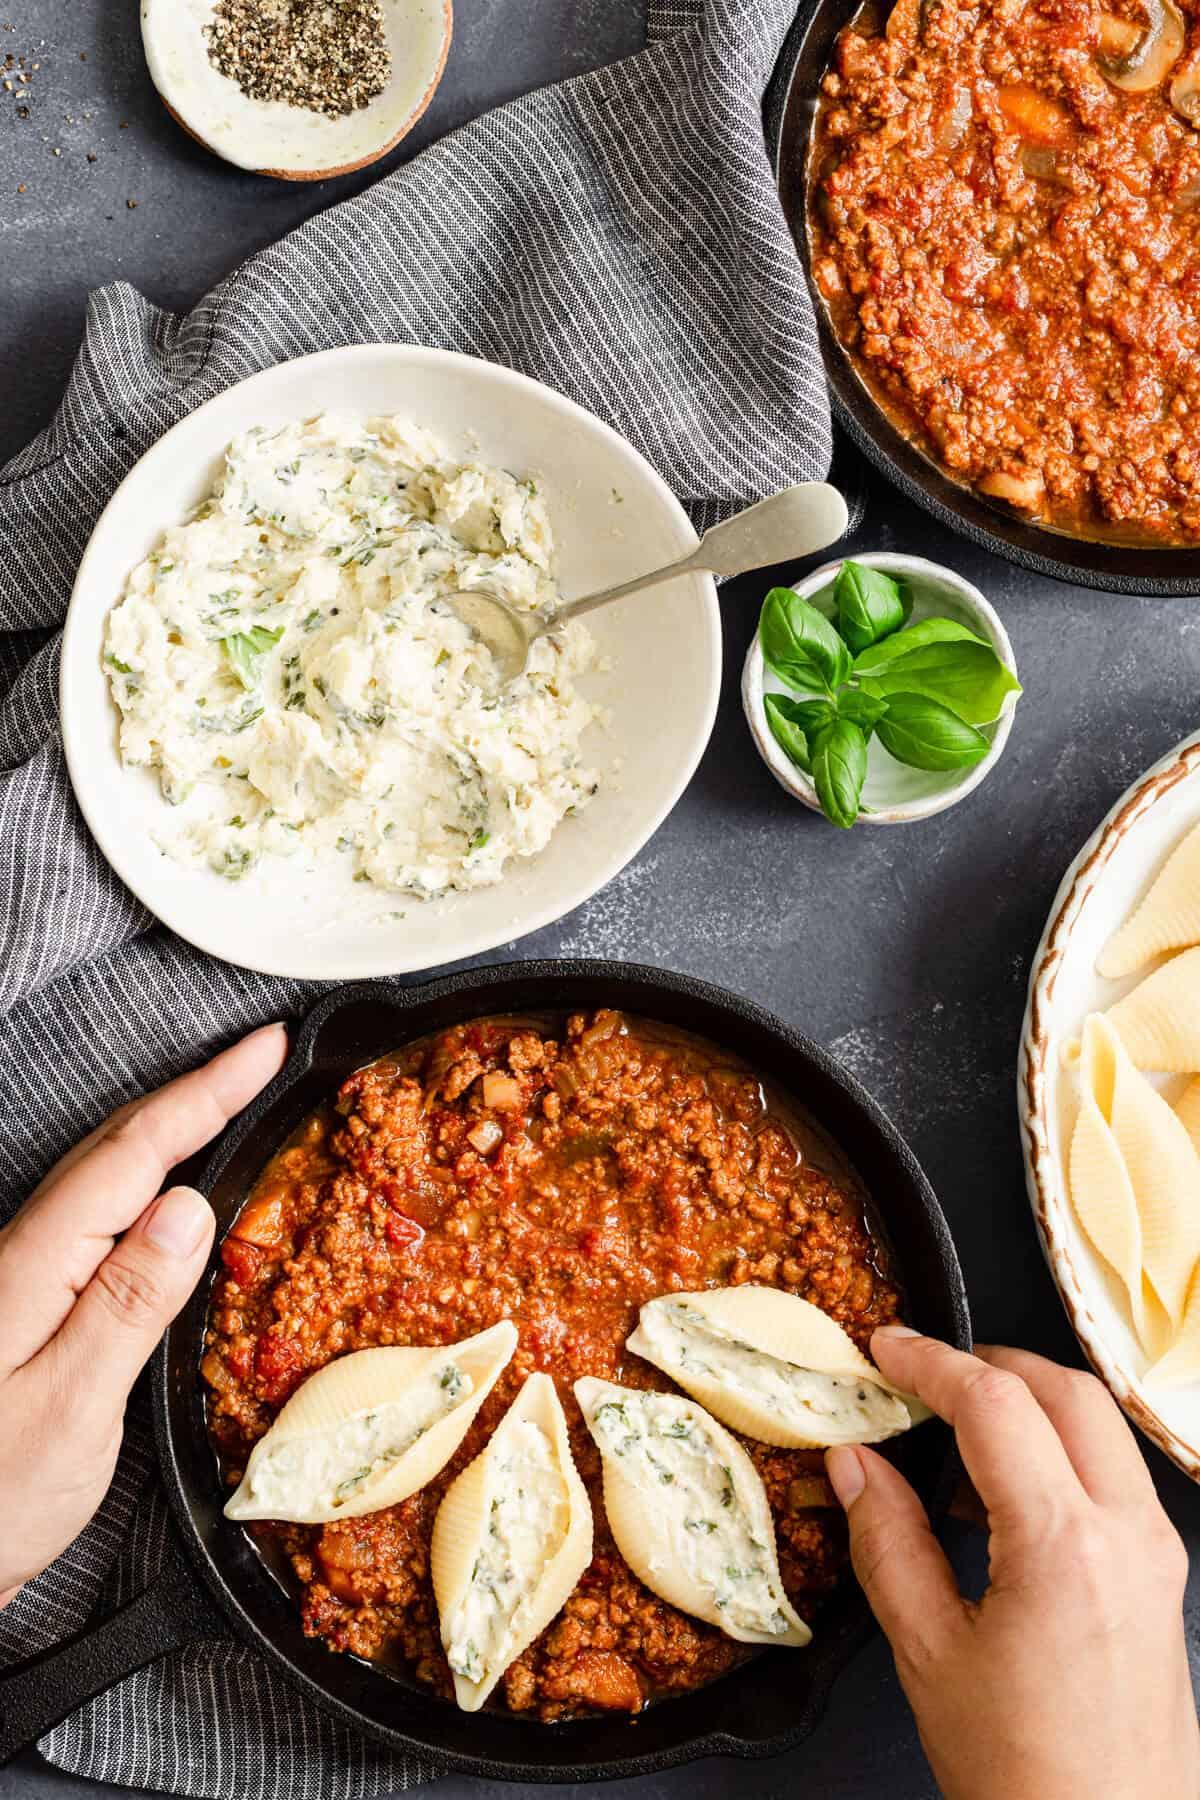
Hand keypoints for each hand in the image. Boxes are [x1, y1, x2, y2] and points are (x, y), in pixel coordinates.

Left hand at [0, 1023, 286, 1605]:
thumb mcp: (70, 1410)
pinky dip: (146, 1181)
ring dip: (169, 1130)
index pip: (136, 1153)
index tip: (265, 1047)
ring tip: (227, 1103)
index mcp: (36, 1264)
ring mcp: (21, 1280)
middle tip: (261, 1059)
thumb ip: (129, 1303)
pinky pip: (98, 1218)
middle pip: (116, 1147)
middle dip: (193, 1092)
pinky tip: (168, 1198)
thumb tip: (189, 1207)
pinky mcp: (27, 1309)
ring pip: (104, 1177)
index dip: (207, 1092)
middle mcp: (23, 1256)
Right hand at [826, 1330, 1198, 1799]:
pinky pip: (1113, 1476)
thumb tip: (854, 1463)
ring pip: (1098, 1426)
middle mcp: (1128, 1533)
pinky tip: (999, 1501)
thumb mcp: (929, 1654)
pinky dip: (1058, 1453)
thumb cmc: (1022, 1775)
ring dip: (1028, 1405)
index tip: (884, 1348)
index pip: (996, 1403)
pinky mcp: (1163, 1578)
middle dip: (989, 1365)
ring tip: (952, 1438)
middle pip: (1065, 1389)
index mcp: (1065, 1545)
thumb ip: (888, 1540)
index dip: (931, 1362)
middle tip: (919, 1377)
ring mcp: (1156, 1554)